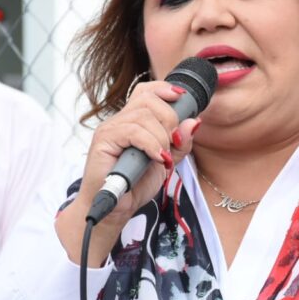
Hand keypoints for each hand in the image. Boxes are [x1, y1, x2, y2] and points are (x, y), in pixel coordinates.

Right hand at [58, 80, 200, 265]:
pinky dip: (151, 144)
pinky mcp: (104, 141)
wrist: (115, 209)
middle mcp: (119, 120)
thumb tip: (194, 121)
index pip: (146, 91)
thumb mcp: (166, 162)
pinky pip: (133, 132)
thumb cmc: (135, 186)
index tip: (183, 99)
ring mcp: (110, 129)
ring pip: (143, 116)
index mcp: (133, 121)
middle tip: (174, 144)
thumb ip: (180, 144)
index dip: (165, 89)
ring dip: (161, 137)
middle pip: (149, 100)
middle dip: (170, 119)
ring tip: (162, 158)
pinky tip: (157, 158)